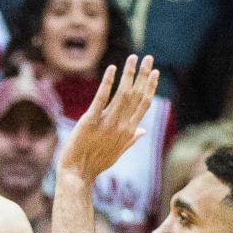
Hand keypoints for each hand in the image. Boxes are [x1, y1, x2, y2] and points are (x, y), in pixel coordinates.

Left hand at [56, 54, 158, 182]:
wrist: (77, 174)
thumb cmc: (96, 164)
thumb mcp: (117, 152)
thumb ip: (131, 140)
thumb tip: (143, 132)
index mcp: (128, 132)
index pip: (143, 105)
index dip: (150, 87)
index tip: (154, 73)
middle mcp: (121, 126)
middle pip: (136, 96)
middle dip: (143, 75)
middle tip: (148, 58)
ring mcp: (106, 123)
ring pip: (122, 94)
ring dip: (129, 74)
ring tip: (133, 58)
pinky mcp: (90, 121)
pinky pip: (101, 99)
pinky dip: (107, 83)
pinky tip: (112, 69)